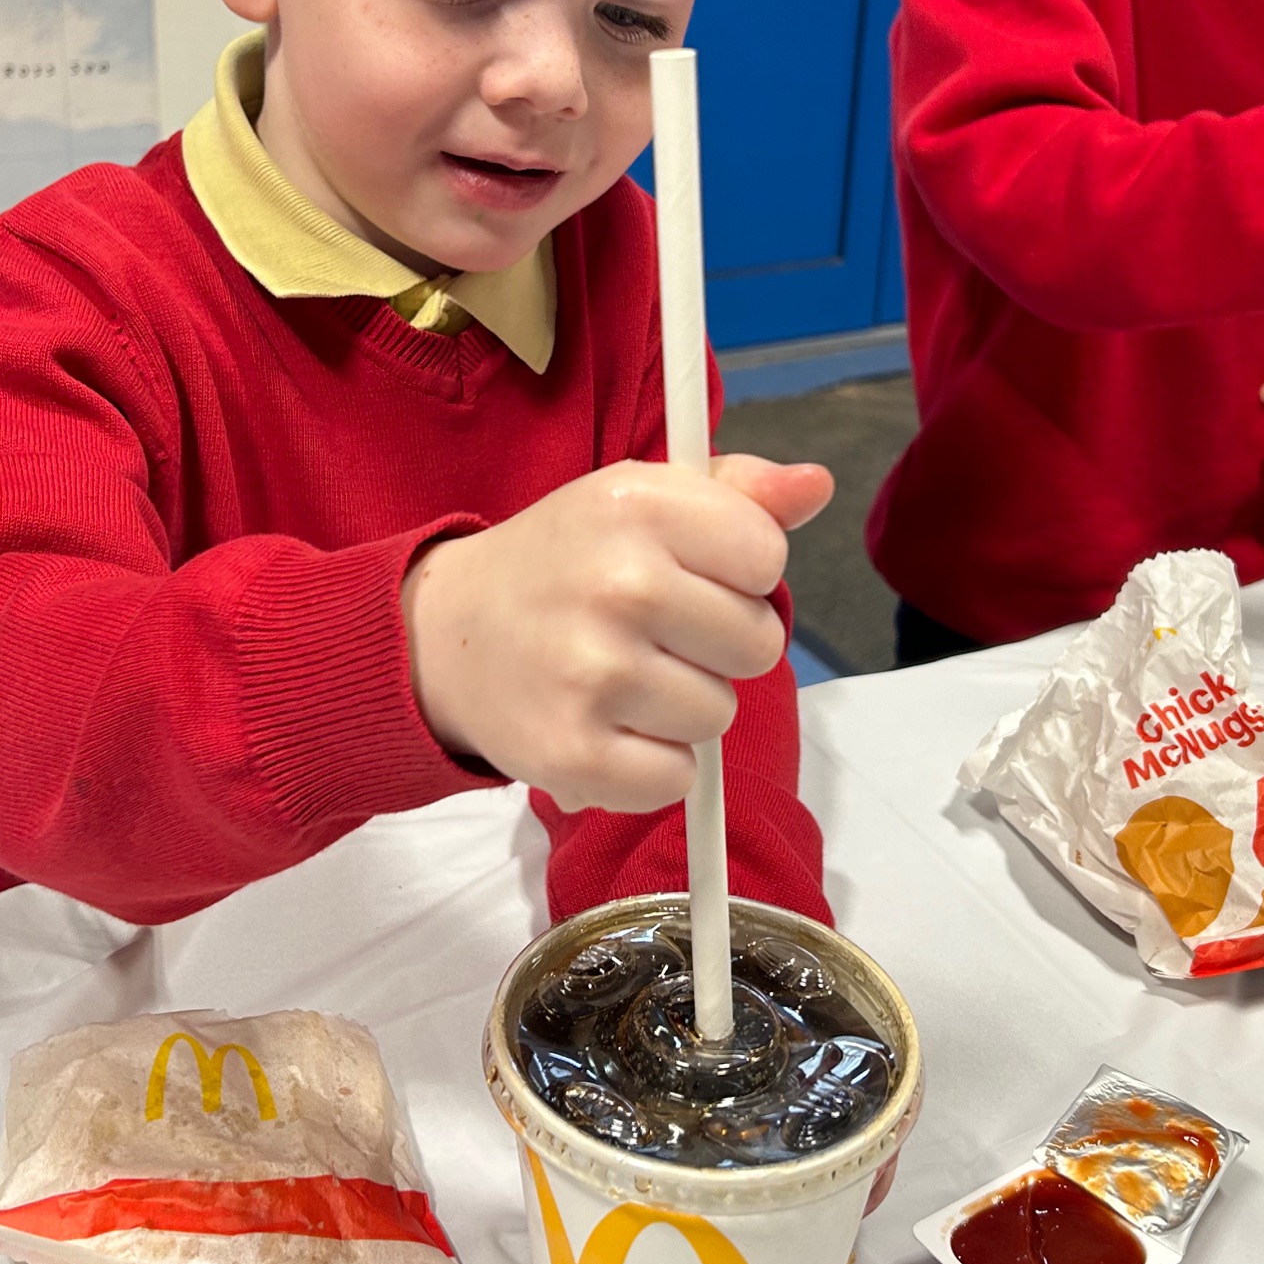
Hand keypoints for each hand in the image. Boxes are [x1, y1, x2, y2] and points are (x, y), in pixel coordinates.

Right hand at [402, 454, 832, 812]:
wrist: (447, 633)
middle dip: (717, 645)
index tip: (691, 574)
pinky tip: (608, 727)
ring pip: (718, 714)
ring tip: (623, 677)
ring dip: (683, 708)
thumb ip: (738, 493)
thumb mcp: (641, 500)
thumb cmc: (567, 560)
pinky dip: (651, 766)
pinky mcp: (572, 754)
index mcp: (638, 503)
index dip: (740, 573)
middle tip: (655, 632)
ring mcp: (593, 673)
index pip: (766, 556)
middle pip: (757, 644)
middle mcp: (618, 583)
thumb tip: (816, 484)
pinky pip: (675, 779)